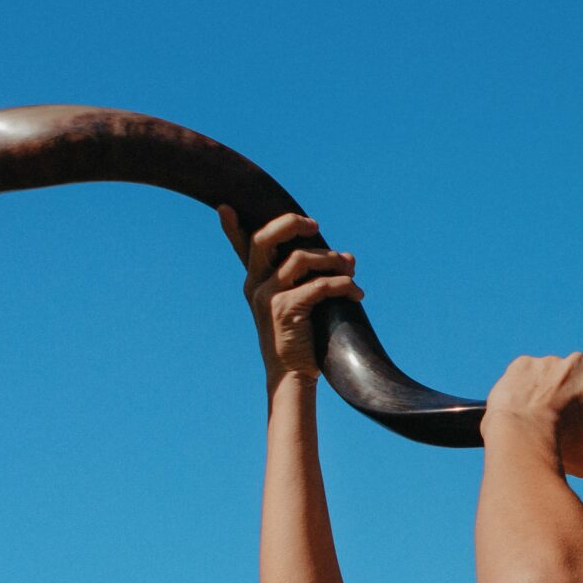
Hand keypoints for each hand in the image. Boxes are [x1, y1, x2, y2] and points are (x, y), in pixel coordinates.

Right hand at [220, 206, 362, 387]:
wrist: (293, 375)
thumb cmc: (302, 339)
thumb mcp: (304, 303)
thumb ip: (318, 277)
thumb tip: (348, 256)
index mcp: (256, 282)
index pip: (241, 248)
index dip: (232, 228)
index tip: (225, 207)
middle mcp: (256, 285)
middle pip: (266, 238)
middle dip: (292, 224)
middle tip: (316, 226)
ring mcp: (267, 296)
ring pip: (300, 258)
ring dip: (331, 260)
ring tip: (350, 271)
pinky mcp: (285, 309)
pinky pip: (319, 285)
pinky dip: (343, 285)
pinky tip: (356, 294)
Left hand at [485, 353, 582, 478]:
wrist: (524, 439)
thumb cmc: (560, 450)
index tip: (582, 424)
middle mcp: (579, 365)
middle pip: (577, 379)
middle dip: (569, 395)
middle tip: (557, 421)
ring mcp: (549, 362)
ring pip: (548, 376)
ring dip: (543, 391)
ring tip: (532, 419)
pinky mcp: (522, 364)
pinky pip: (522, 376)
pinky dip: (519, 390)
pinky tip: (517, 410)